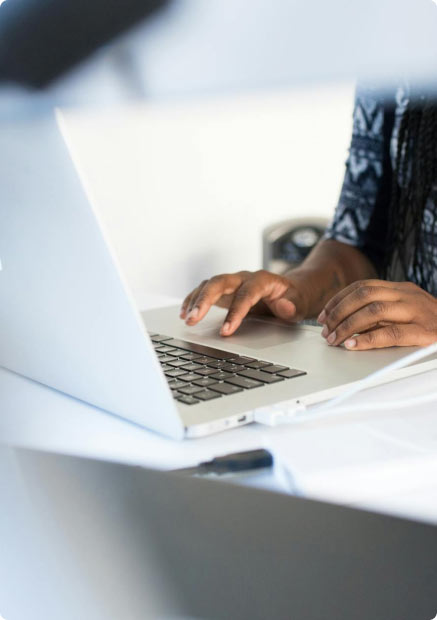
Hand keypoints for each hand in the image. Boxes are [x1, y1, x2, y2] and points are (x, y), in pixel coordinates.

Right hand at [180, 270, 308, 335]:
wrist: (289, 291)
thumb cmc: (293, 298)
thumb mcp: (299, 303)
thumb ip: (293, 305)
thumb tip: (284, 306)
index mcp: (262, 280)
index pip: (246, 294)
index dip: (235, 312)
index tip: (226, 331)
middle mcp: (244, 277)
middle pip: (220, 282)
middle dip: (205, 300)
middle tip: (193, 319)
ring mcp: (232, 282)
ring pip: (209, 285)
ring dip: (195, 300)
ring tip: (187, 319)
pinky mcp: (224, 290)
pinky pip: (204, 290)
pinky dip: (193, 300)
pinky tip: (185, 313)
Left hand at [318, 279, 436, 349]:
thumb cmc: (432, 325)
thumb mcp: (407, 312)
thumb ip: (383, 314)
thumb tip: (347, 324)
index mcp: (401, 289)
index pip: (362, 287)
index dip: (338, 300)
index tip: (323, 315)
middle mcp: (408, 295)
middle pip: (363, 295)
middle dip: (338, 312)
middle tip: (325, 330)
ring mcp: (417, 312)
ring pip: (373, 311)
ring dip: (348, 326)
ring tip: (335, 339)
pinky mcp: (425, 332)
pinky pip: (391, 333)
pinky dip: (368, 340)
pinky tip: (354, 346)